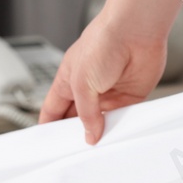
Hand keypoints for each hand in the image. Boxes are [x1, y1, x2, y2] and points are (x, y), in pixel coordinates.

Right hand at [38, 12, 166, 144]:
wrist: (135, 31)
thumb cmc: (102, 42)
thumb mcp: (81, 82)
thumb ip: (85, 112)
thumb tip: (90, 134)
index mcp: (68, 81)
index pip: (53, 109)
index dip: (48, 127)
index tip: (47, 144)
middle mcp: (88, 88)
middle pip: (78, 119)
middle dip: (76, 134)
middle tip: (75, 151)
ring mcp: (109, 92)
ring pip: (102, 122)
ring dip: (101, 133)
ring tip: (97, 146)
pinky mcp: (130, 96)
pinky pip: (123, 118)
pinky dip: (121, 128)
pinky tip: (118, 135)